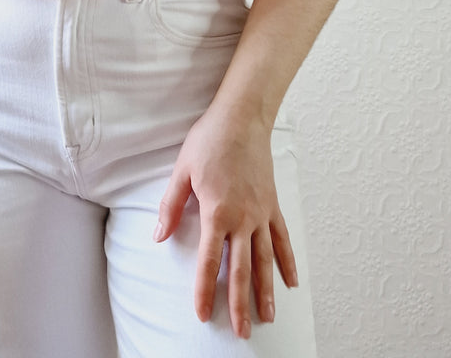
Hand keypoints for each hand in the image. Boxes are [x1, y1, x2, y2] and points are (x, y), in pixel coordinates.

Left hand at [154, 105, 297, 337]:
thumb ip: (171, 206)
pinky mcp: (273, 204)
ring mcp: (261, 213)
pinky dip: (287, 262)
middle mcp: (243, 218)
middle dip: (240, 303)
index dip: (204, 289)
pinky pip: (282, 239)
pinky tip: (291, 283)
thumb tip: (159, 236)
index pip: (209, 260)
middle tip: (241, 332)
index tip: (203, 313)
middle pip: (242, 269)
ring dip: (267, 291)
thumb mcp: (182, 171)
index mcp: (217, 212)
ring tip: (268, 317)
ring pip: (266, 260)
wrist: (241, 118)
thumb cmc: (209, 141)